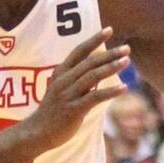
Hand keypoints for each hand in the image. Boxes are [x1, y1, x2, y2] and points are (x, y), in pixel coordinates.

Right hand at [23, 28, 129, 153]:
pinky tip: (123, 87)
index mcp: (60, 73)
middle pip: (89, 62)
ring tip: (126, 61)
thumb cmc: (52, 111)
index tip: (109, 30)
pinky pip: (94, 97)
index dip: (94, 40)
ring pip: (92, 76)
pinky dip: (110, 91)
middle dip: (109, 54)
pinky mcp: (73, 110)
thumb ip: (76, 79)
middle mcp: (64, 81)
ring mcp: (68, 95)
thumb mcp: (60, 89)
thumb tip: (97, 72)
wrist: (37, 132)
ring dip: (111, 67)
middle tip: (126, 48)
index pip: (79, 51)